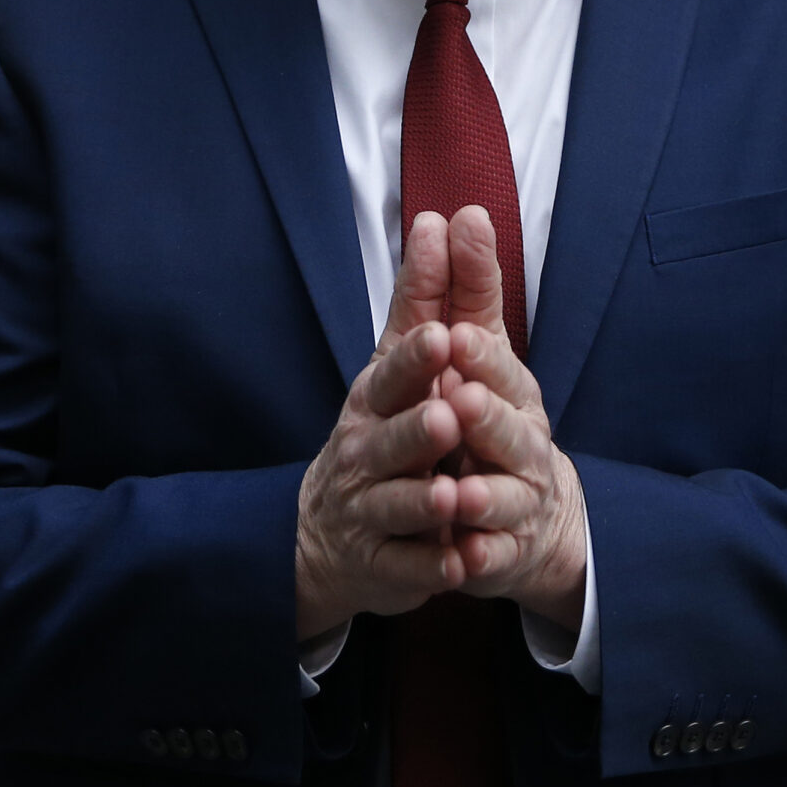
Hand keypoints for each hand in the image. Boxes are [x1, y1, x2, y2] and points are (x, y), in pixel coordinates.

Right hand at [293, 214, 473, 639]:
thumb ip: (424, 296)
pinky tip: (455, 566)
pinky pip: (408, 568)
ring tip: (453, 497)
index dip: (415, 359)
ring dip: (425, 502)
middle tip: (448, 415)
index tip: (440, 337)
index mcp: (375, 400)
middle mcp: (365, 453)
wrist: (331, 533)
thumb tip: (438, 217)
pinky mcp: (384, 564)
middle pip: (391, 439)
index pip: (394, 374)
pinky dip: (429, 568)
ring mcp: (370, 511)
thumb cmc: (382, 431)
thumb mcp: (400, 364)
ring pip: (398, 505)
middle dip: (418, 429)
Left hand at [436, 210, 588, 635]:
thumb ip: (463, 289)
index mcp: (511, 388)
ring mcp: (517, 498)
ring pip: (504, 496)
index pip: (498, 364)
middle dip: (486, 416)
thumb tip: (455, 213)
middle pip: (510, 428)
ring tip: (458, 494)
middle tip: (459, 401)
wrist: (531, 514)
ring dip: (483, 494)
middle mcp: (523, 440)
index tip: (456, 336)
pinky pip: (491, 557)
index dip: (480, 355)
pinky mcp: (502, 549)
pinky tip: (459, 559)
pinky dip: (476, 559)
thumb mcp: (475, 351)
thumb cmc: (490, 416)